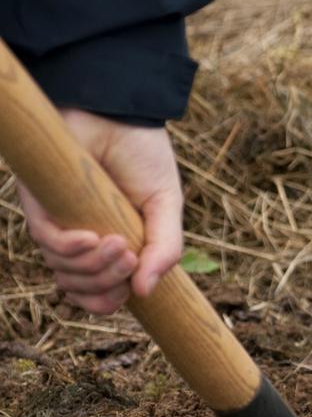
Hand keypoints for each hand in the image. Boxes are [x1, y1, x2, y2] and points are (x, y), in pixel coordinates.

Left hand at [17, 109, 183, 313]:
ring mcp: (59, 223)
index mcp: (114, 243)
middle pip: (80, 288)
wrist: (120, 114)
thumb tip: (146, 293)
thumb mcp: (167, 207)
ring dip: (93, 266)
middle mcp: (82, 239)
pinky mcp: (39, 204)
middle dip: (106, 284)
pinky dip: (70, 248)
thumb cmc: (144, 156)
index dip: (109, 301)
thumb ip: (166, 249)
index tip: (133, 291)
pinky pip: (46, 241)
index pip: (100, 291)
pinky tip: (92, 238)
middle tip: (130, 259)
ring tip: (119, 243)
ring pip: (62, 270)